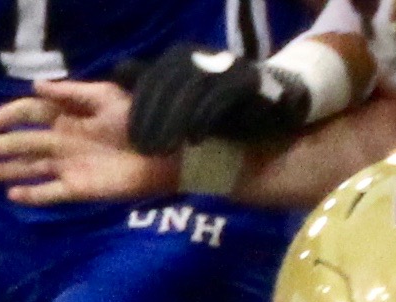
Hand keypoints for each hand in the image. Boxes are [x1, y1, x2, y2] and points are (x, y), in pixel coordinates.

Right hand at [0, 80, 178, 205]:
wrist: (160, 152)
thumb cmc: (135, 120)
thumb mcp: (105, 97)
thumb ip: (72, 93)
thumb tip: (37, 87)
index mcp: (68, 117)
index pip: (31, 114)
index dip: (11, 116)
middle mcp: (63, 142)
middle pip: (25, 143)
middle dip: (1, 146)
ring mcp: (69, 167)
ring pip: (32, 168)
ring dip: (9, 169)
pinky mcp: (79, 189)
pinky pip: (50, 193)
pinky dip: (32, 194)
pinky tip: (13, 194)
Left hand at [129, 42, 314, 150]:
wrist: (277, 102)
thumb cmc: (226, 108)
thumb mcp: (186, 99)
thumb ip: (155, 88)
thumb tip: (118, 74)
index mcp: (180, 58)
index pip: (151, 81)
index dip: (141, 112)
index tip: (135, 143)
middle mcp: (199, 57)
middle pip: (166, 85)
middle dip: (152, 120)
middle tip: (147, 151)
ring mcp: (223, 66)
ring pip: (189, 90)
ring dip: (173, 121)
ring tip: (165, 149)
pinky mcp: (245, 79)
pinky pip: (219, 96)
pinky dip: (204, 119)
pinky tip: (195, 141)